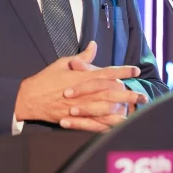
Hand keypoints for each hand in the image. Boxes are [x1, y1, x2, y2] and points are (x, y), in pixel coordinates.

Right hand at [13, 41, 144, 131]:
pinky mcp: (75, 119)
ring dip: (122, 111)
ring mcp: (80, 107)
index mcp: (82, 77)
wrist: (29, 98)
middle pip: (111, 93)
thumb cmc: (46, 79)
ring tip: (136, 113)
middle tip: (143, 96)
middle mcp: (84, 92)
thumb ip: (82, 57)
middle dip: (129, 95)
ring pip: (106, 110)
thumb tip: (93, 45)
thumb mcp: (63, 63)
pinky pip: (95, 124)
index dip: (123, 71)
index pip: (107, 72)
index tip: (136, 70)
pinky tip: (118, 127)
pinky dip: (107, 126)